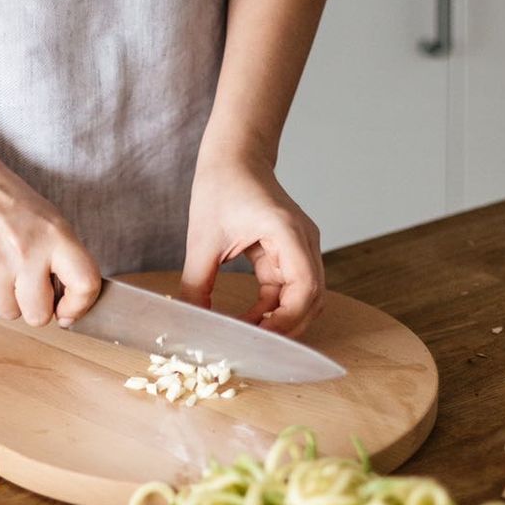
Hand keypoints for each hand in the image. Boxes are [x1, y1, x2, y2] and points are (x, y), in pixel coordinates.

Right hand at [0, 155, 100, 326]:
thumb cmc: (9, 203)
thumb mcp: (50, 222)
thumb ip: (64, 261)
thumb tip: (68, 304)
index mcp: (56, 237)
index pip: (85, 284)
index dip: (79, 306)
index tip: (68, 310)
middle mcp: (27, 252)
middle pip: (39, 316)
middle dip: (34, 307)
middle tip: (27, 285)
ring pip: (9, 312)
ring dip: (7, 297)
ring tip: (2, 267)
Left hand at [181, 155, 324, 336]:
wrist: (234, 158)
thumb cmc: (221, 186)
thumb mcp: (201, 240)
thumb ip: (196, 284)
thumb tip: (192, 321)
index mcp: (287, 232)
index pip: (305, 287)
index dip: (287, 320)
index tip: (260, 338)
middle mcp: (304, 241)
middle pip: (313, 298)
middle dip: (288, 327)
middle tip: (255, 347)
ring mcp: (301, 247)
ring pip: (304, 298)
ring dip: (282, 320)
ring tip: (251, 337)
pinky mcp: (290, 253)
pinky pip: (289, 290)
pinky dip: (273, 309)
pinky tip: (250, 321)